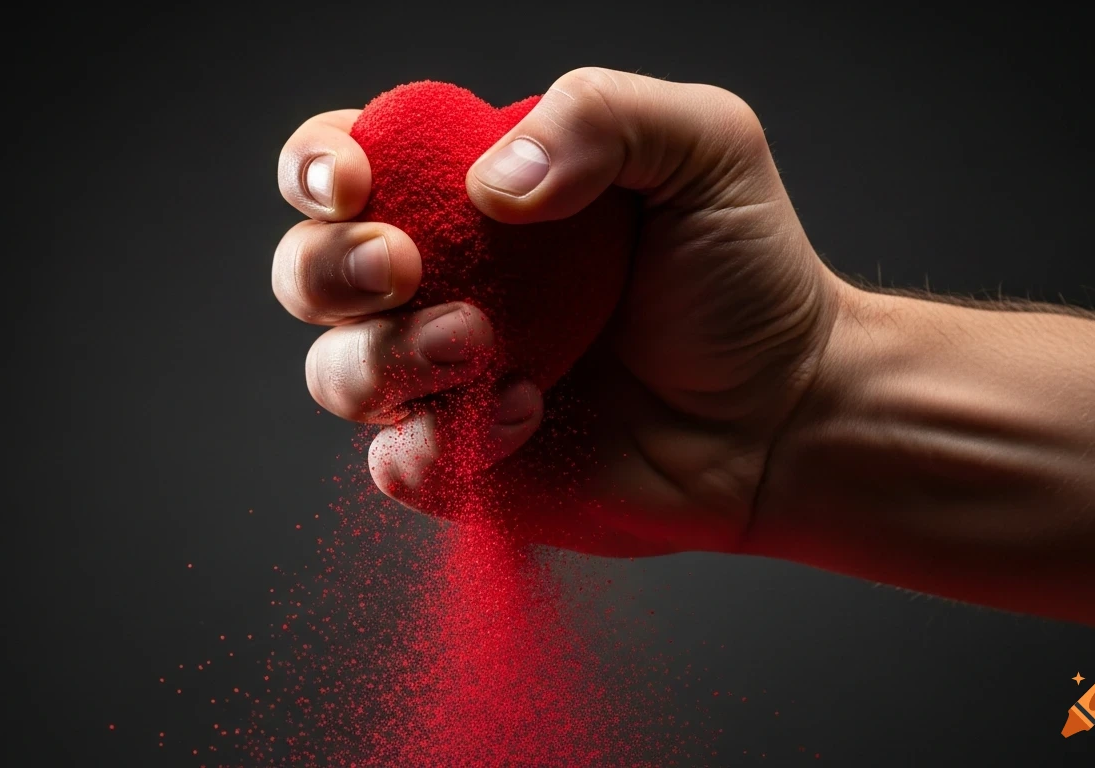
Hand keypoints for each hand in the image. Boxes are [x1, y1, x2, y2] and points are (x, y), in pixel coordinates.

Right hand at [273, 67, 844, 556]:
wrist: (787, 410)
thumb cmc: (745, 274)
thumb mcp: (702, 148)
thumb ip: (597, 116)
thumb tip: (492, 182)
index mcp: (468, 197)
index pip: (343, 165)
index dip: (317, 167)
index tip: (354, 182)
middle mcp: (440, 285)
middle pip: (307, 271)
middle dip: (328, 268)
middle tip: (405, 267)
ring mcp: (445, 379)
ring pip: (335, 372)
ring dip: (386, 358)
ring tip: (480, 346)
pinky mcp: (466, 462)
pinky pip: (395, 462)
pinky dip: (435, 444)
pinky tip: (526, 415)